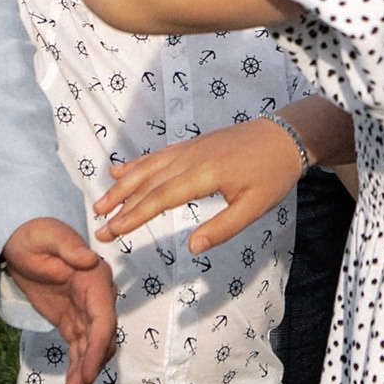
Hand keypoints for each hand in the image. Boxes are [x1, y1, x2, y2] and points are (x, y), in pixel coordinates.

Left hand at [0, 217, 116, 383]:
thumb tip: (89, 259)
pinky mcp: (72, 323)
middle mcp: (96, 299)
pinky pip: (78, 352)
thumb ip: (67, 246)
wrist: (21, 238)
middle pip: (100, 342)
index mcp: (94, 279)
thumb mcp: (46, 234)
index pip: (103, 319)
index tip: (89, 372)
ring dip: (81, 380)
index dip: (98, 347)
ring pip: (90, 353)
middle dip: (89, 371)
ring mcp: (85, 313)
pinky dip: (75, 374)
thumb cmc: (34, 232)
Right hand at [94, 118, 308, 254]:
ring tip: (100, 202)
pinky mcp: (192, 144)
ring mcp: (189, 148)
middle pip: (147, 183)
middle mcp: (190, 157)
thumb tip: (192, 247)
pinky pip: (158, 155)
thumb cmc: (273, 174)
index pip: (160, 198)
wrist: (286, 136)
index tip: (112, 230)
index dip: (134, 216)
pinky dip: (136, 164)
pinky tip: (120, 171)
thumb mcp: (254, 207)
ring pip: (147, 167)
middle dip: (120, 205)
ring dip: (122, 185)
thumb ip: (223, 228)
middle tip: (98, 226)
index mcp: (203, 174)